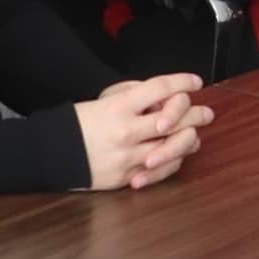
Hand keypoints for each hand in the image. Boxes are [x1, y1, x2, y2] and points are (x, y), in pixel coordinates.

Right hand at [75, 71, 209, 189]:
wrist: (52, 154)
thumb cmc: (79, 123)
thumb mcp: (103, 99)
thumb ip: (134, 94)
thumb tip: (164, 96)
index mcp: (118, 107)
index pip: (160, 88)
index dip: (182, 82)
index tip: (195, 82)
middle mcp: (126, 131)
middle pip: (175, 119)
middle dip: (196, 113)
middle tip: (206, 112)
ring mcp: (128, 156)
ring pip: (174, 147)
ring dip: (190, 138)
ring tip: (196, 133)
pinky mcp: (128, 176)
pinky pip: (162, 170)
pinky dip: (174, 160)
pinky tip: (178, 152)